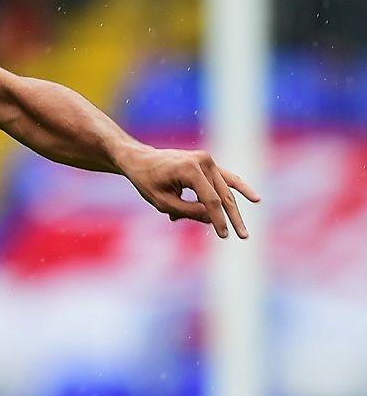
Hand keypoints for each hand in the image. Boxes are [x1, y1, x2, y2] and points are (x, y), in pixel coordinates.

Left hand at [120, 144, 260, 237]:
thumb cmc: (147, 181)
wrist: (140, 159)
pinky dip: (238, 188)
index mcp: (190, 169)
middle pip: (223, 195)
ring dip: (235, 207)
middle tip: (244, 236)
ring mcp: (207, 160)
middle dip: (233, 217)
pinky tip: (255, 198)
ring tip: (245, 226)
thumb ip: (188, 211)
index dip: (218, 219)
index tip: (224, 235)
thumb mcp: (162, 201)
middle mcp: (203, 161)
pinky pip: (226, 177)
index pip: (211, 200)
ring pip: (225, 188)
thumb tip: (212, 219)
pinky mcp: (207, 162)